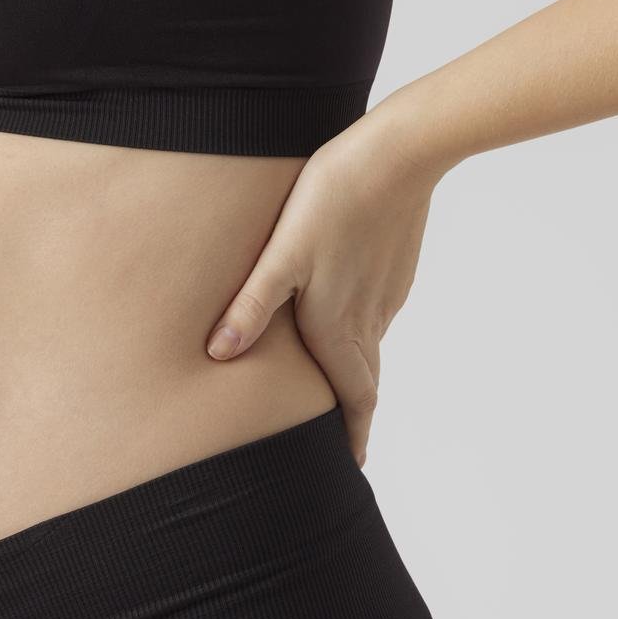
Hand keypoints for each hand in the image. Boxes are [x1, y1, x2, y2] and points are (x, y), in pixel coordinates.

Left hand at [205, 107, 445, 465]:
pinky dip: (362, 336)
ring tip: (337, 392)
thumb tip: (218, 355)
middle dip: (354, 416)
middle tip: (345, 442)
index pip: (354, 399)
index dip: (353, 436)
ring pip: (370, 348)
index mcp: (340, 327)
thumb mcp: (281, 255)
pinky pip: (376, 316)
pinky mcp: (394, 268)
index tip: (353, 466)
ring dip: (357, 375)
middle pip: (364, 382)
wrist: (399, 153)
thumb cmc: (332, 200)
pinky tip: (345, 322)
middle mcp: (369, 319)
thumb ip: (250, 306)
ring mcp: (387, 294)